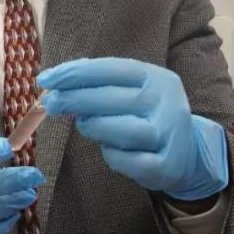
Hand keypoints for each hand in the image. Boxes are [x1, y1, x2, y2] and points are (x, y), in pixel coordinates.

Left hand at [37, 58, 227, 201]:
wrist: (188, 153)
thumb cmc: (145, 117)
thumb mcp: (129, 93)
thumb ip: (98, 87)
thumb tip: (54, 85)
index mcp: (156, 77)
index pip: (111, 69)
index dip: (75, 73)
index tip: (46, 79)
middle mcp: (167, 102)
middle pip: (113, 98)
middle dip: (75, 99)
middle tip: (51, 103)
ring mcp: (169, 135)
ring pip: (121, 130)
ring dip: (94, 128)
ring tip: (85, 126)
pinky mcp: (165, 165)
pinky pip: (127, 161)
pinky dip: (112, 156)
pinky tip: (111, 150)